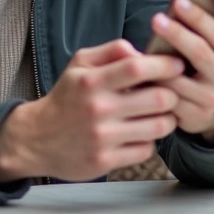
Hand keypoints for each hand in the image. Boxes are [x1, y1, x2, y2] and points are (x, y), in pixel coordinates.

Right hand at [0, 39, 182, 182]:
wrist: (36, 138)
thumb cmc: (67, 96)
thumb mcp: (80, 64)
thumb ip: (112, 51)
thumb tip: (143, 52)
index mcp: (91, 81)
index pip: (137, 67)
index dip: (164, 65)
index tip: (177, 65)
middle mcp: (97, 109)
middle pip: (157, 98)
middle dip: (172, 94)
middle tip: (171, 93)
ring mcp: (102, 138)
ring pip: (158, 127)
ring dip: (167, 119)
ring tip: (161, 114)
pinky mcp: (105, 161)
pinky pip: (145, 150)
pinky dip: (149, 141)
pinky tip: (141, 135)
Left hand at [148, 0, 213, 142]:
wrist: (207, 114)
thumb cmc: (200, 68)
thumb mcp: (210, 50)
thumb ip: (202, 28)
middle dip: (197, 17)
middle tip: (177, 2)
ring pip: (196, 59)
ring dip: (176, 37)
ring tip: (158, 21)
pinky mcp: (198, 111)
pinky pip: (176, 85)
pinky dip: (161, 69)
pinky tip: (148, 53)